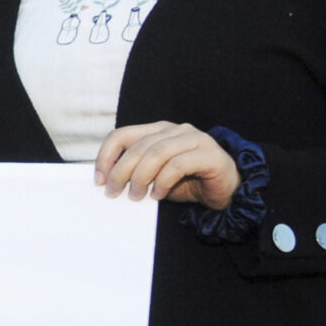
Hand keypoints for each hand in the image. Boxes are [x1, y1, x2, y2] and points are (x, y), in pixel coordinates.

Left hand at [94, 121, 237, 208]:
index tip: (99, 179)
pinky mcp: (209, 154)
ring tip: (135, 196)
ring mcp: (194, 139)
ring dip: (140, 177)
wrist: (226, 190)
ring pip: (156, 153)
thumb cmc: (186, 183)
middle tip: (113, 193)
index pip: (122, 135)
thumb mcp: (154, 177)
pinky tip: (158, 195)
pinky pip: (178, 165)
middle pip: (138, 146)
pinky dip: (163, 181)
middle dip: (120, 171)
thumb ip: (135, 172)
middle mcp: (174, 130)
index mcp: (156, 131)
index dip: (106, 156)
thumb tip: (105, 182)